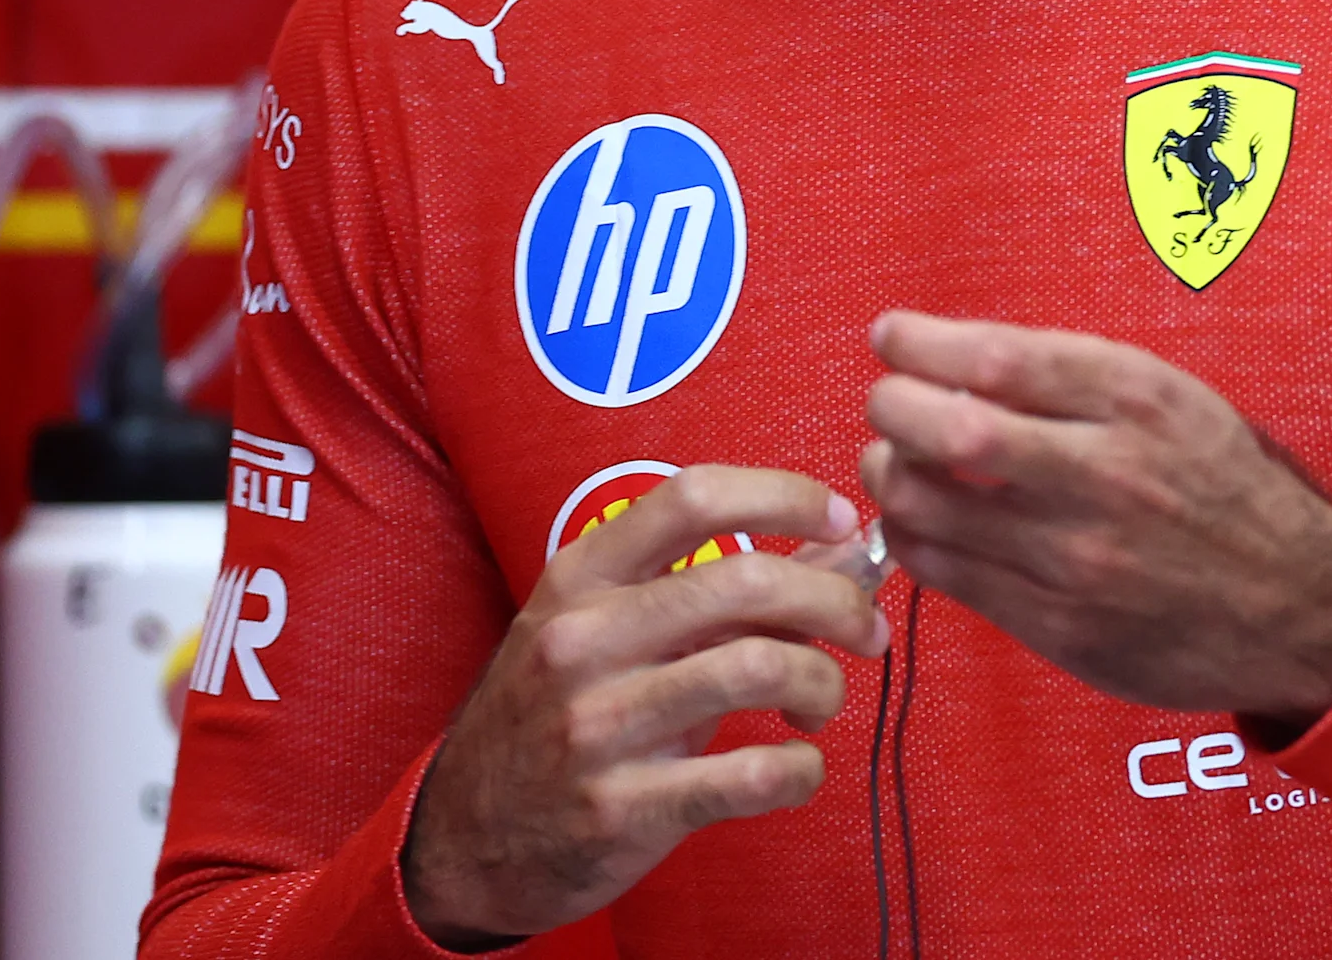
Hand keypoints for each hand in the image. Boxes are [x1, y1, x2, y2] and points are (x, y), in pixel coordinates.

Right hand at [399, 466, 887, 947]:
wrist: (467, 836)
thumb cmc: (555, 713)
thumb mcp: (608, 630)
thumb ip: (712, 590)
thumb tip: (834, 555)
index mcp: (582, 576)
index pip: (694, 496)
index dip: (784, 497)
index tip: (838, 521)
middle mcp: (585, 639)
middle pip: (746, 582)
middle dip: (836, 601)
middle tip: (865, 629)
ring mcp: (599, 725)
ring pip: (760, 669)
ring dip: (824, 683)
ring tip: (821, 700)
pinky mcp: (622, 808)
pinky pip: (751, 776)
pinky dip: (801, 769)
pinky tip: (797, 766)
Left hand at [859, 312, 1331, 731]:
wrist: (1297, 604)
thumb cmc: (1225, 490)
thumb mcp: (1171, 399)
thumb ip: (1071, 378)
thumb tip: (956, 358)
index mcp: (1134, 400)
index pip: (994, 359)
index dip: (921, 345)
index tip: (891, 338)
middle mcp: (1104, 474)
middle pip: (948, 431)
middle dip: (891, 408)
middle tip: (888, 403)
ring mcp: (1078, 556)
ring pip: (930, 507)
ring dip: (889, 476)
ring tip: (895, 464)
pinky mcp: (1059, 624)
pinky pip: (947, 574)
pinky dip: (913, 539)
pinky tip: (921, 521)